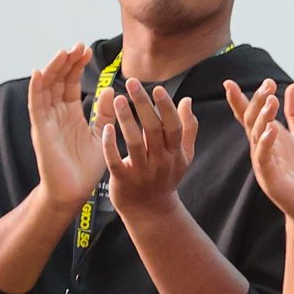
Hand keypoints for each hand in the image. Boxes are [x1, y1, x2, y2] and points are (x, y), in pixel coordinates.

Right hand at [26, 45, 104, 212]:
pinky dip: (36, 89)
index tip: (87, 51)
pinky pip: (36, 106)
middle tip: (77, 46)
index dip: (77, 67)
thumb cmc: (87, 166)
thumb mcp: (102, 133)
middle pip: (57, 82)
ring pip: (46, 89)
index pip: (70, 85)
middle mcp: (56, 115)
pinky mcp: (41, 130)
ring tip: (63, 52)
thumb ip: (105, 112)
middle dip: (66, 63)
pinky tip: (39, 72)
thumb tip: (111, 90)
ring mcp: (47, 121)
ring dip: (53, 70)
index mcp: (70, 115)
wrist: (75, 191)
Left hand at [100, 81, 197, 219]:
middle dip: (143, 104)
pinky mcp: (123, 180)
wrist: (150, 210)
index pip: (173, 126)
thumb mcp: (183, 155)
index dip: (166, 107)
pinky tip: (106, 127)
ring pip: (134, 142)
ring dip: (126, 119)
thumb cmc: (165, 178)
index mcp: (176, 152)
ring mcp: (142, 171)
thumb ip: (188, 128)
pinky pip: (115, 160)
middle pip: (153, 129)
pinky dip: (110, 144)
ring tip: (116, 99)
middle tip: (132, 83)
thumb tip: (187, 101)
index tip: (157, 88)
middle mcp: (161, 161)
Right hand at [224, 79, 293, 227]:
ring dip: (263, 118)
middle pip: (252, 121)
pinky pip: (265, 159)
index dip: (239, 100)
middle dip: (257, 102)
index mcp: (270, 138)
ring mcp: (264, 164)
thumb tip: (293, 84)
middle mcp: (262, 149)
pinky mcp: (272, 179)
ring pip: (256, 137)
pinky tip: (271, 130)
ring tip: (271, 101)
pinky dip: (266, 143)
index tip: (229, 82)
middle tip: (267, 85)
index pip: (249, 116)